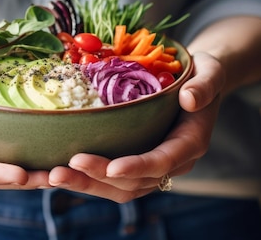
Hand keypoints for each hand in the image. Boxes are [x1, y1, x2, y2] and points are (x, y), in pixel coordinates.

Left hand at [47, 52, 223, 202]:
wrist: (198, 83)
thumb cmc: (202, 74)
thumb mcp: (210, 72)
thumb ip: (205, 86)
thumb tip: (190, 99)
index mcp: (190, 143)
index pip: (163, 161)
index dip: (138, 167)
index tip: (111, 168)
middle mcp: (171, 162)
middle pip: (134, 182)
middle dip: (97, 179)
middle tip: (61, 171)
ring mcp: (152, 166)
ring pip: (119, 187)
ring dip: (84, 185)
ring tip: (50, 177)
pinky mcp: (136, 163)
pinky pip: (110, 179)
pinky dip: (84, 179)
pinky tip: (53, 173)